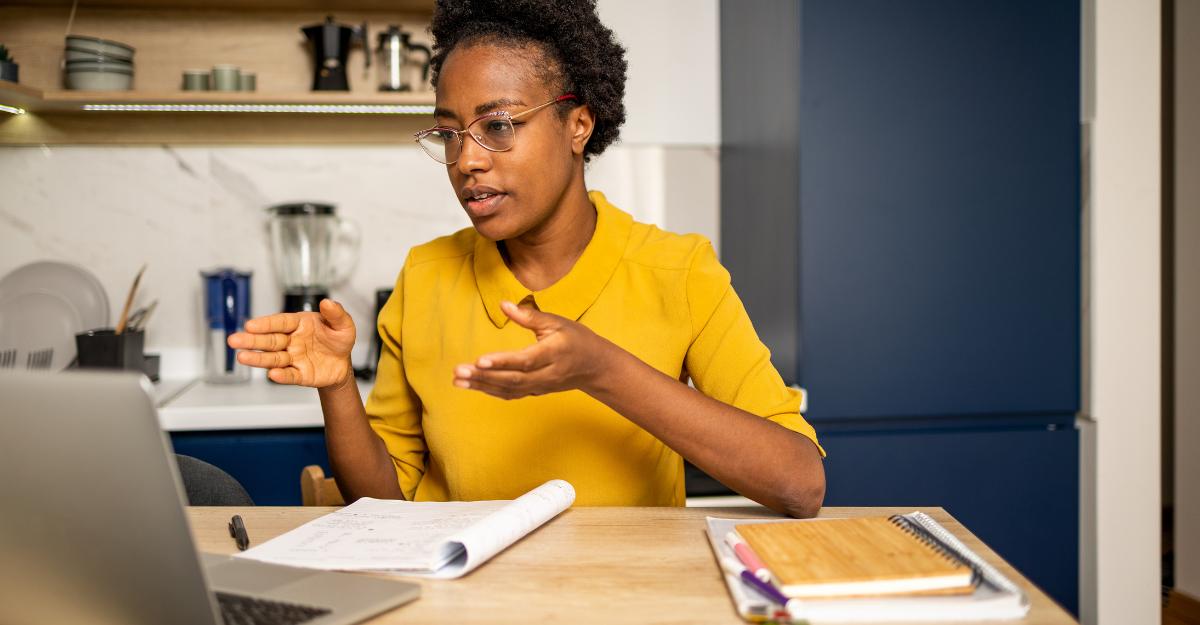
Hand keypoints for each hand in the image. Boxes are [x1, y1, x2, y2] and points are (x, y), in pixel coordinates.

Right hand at [226, 299, 356, 387]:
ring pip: (273, 358)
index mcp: (299, 324)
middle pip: (270, 340)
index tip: (250, 325)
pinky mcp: (299, 374)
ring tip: (242, 357)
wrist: (343, 364)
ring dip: (258, 358)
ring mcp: (293, 358)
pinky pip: (289, 375)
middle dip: (252, 341)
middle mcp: (291, 341)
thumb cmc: (338, 340)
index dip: (266, 324)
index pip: (280, 323)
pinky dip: (281, 375)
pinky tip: (273, 374)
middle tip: (234, 340)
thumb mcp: (344, 325)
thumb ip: (337, 314)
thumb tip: (328, 301)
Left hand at [453, 300, 615, 399]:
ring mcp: (541, 386)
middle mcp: (547, 374)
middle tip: (458, 371)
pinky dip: (490, 390)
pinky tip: (472, 385)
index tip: (479, 360)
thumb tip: (503, 305)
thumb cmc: (576, 339)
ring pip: (509, 390)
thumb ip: (529, 315)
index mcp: (554, 353)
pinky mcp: (535, 392)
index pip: (526, 361)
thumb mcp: (557, 322)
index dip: (502, 362)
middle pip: (513, 380)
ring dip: (482, 386)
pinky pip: (511, 394)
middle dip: (484, 377)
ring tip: (457, 380)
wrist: (595, 367)